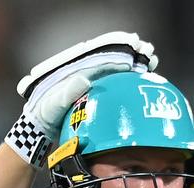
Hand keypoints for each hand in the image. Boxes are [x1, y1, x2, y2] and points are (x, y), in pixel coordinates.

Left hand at [7, 31, 156, 164]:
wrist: (42, 129)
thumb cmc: (45, 114)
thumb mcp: (52, 104)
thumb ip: (66, 93)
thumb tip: (85, 79)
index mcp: (75, 71)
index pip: (99, 59)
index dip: (116, 55)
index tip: (131, 56)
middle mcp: (85, 73)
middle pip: (111, 59)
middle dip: (130, 54)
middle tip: (149, 53)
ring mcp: (92, 84)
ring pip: (116, 71)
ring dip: (134, 64)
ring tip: (151, 62)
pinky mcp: (96, 96)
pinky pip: (116, 85)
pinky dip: (130, 81)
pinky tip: (144, 80)